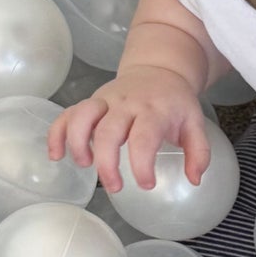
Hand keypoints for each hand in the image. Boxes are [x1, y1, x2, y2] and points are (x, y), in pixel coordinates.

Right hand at [47, 65, 210, 194]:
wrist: (158, 69)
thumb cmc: (175, 103)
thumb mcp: (195, 124)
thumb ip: (199, 153)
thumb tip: (195, 180)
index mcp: (154, 111)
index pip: (144, 138)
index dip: (141, 163)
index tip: (146, 184)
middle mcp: (126, 104)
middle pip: (108, 131)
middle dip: (107, 162)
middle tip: (115, 186)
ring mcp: (105, 101)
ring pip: (82, 117)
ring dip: (77, 143)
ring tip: (84, 165)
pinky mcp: (91, 101)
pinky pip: (68, 114)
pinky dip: (57, 133)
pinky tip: (56, 154)